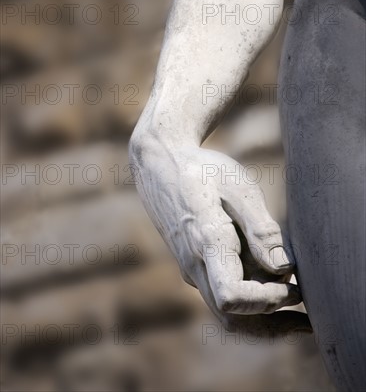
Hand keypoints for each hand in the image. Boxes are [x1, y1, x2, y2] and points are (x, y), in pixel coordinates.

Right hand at [129, 134, 305, 330]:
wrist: (160, 164)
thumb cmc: (203, 170)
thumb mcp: (238, 187)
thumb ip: (260, 229)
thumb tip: (284, 268)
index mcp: (205, 240)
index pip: (231, 296)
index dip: (266, 300)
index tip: (294, 285)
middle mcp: (194, 263)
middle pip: (231, 317)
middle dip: (272, 324)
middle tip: (308, 319)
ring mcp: (191, 268)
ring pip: (225, 312)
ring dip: (263, 317)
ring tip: (298, 306)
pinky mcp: (194, 266)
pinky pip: (221, 295)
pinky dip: (250, 301)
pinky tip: (273, 285)